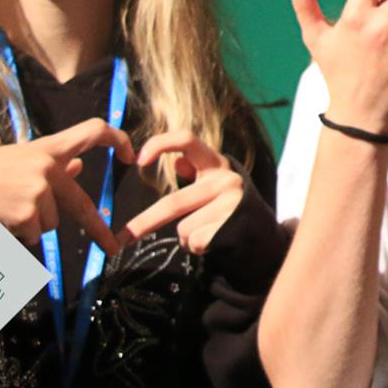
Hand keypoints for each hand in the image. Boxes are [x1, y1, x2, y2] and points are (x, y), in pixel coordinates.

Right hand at [0, 117, 134, 252]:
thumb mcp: (16, 163)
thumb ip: (49, 165)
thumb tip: (80, 166)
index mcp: (46, 148)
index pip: (92, 131)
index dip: (117, 139)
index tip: (131, 155)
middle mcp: (48, 165)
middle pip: (81, 202)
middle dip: (97, 228)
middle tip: (112, 247)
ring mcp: (40, 189)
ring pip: (50, 223)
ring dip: (32, 225)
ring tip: (3, 211)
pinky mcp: (29, 211)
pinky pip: (34, 235)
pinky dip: (18, 235)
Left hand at [114, 133, 246, 252]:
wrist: (265, 237)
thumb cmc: (232, 209)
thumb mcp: (217, 186)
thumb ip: (197, 173)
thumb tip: (177, 162)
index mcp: (217, 164)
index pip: (187, 139)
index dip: (160, 144)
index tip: (138, 160)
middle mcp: (226, 179)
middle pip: (173, 203)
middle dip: (143, 223)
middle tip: (121, 239)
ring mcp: (231, 202)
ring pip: (183, 228)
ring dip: (187, 237)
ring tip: (208, 232)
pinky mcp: (233, 226)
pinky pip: (195, 242)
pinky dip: (197, 248)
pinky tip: (214, 242)